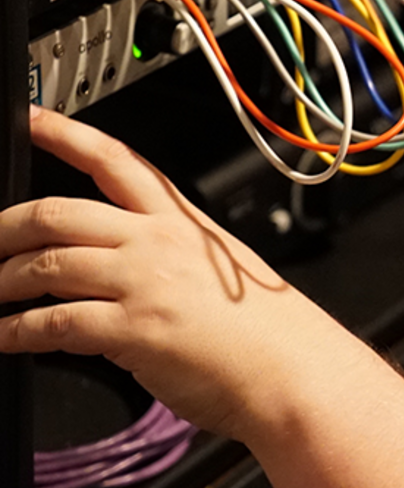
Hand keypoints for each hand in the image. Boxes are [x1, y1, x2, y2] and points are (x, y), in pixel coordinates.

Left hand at [0, 105, 357, 440]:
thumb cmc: (266, 329)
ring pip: (47, 263)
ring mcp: (144, 282)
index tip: (35, 118)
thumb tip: (123, 266)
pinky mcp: (132, 328)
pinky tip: (6, 338)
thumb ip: (171, 256)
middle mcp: (159, 242)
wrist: (291, 368)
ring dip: (3, 280)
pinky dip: (16, 332)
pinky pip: (53, 322)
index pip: (117, 161)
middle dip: (7, 225)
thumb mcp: (222, 268)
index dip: (68, 134)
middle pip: (60, 212)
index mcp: (182, 222)